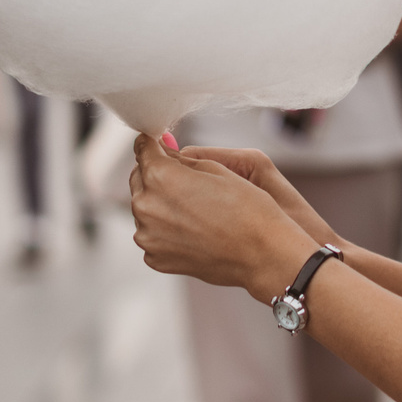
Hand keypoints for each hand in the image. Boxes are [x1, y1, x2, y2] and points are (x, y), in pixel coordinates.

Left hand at [129, 134, 312, 299]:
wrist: (262, 254)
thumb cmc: (247, 209)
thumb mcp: (215, 168)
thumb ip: (180, 158)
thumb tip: (162, 150)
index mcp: (160, 177)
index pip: (142, 149)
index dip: (152, 144)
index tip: (158, 144)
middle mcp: (146, 206)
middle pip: (139, 179)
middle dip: (155, 174)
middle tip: (183, 178)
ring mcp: (148, 236)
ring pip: (145, 208)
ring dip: (160, 203)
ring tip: (193, 208)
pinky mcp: (155, 258)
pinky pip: (153, 234)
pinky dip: (165, 229)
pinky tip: (192, 229)